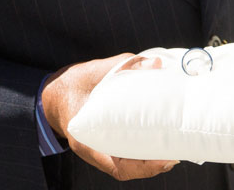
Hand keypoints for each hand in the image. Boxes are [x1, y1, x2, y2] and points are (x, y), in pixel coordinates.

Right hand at [41, 54, 177, 179]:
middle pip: (127, 168)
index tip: (164, 159)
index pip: (118, 166)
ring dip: (150, 159)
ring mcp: (99, 148)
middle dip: (153, 165)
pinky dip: (142, 148)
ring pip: (128, 163)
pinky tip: (160, 139)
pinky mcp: (105, 140)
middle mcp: (93, 149)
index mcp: (86, 137)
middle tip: (177, 151)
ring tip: (174, 147)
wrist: (56, 93)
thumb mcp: (97, 71)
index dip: (143, 167)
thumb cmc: (74, 83)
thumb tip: (156, 64)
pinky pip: (125, 151)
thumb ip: (126, 66)